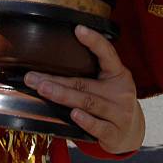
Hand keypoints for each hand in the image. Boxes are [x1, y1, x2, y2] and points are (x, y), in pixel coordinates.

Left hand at [24, 25, 144, 153]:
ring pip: (87, 102)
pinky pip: (98, 126)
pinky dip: (85, 120)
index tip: (78, 29)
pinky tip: (73, 113)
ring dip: (62, 95)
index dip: (94, 40)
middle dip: (56, 79)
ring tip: (43, 88)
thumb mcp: (106, 83)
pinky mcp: (116, 133)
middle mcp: (121, 92)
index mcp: (118, 74)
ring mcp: (120, 113)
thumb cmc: (110, 101)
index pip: (107, 54)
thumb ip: (88, 72)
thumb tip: (50, 59)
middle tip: (32, 76)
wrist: (130, 133)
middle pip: (84, 83)